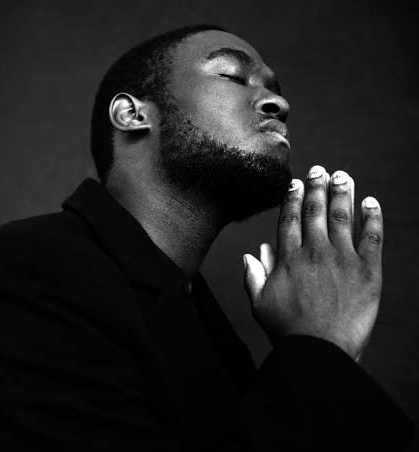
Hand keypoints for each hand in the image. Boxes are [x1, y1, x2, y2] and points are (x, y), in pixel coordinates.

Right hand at [243, 165, 382, 360]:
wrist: (321, 350)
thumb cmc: (288, 330)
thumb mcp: (260, 302)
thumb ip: (254, 275)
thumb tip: (252, 254)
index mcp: (288, 258)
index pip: (290, 218)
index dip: (292, 198)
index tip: (294, 183)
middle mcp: (315, 252)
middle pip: (315, 211)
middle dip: (316, 187)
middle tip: (319, 170)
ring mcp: (343, 259)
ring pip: (342, 217)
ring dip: (342, 193)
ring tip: (342, 176)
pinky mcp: (368, 271)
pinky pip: (372, 237)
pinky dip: (372, 217)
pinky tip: (371, 202)